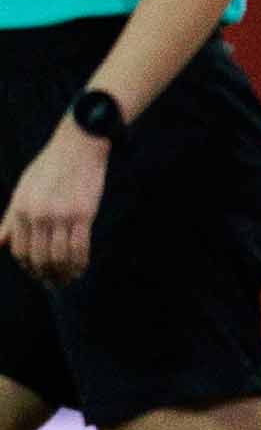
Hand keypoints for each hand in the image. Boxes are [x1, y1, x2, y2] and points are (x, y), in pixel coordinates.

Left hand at [3, 121, 105, 287]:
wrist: (77, 146)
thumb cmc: (49, 167)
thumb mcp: (22, 191)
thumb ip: (10, 219)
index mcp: (19, 209)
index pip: (19, 250)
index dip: (27, 267)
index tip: (37, 274)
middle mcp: (37, 215)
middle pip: (38, 257)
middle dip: (45, 275)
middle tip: (53, 283)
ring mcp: (60, 215)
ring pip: (59, 256)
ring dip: (63, 273)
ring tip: (68, 279)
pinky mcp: (83, 214)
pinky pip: (79, 247)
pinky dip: (80, 263)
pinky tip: (81, 268)